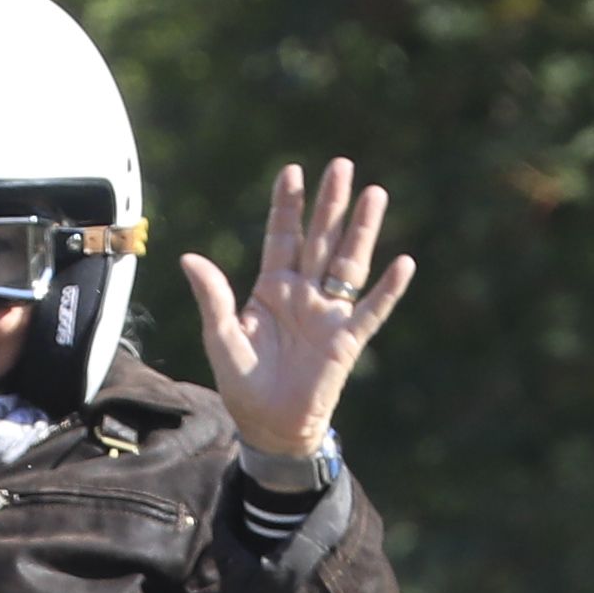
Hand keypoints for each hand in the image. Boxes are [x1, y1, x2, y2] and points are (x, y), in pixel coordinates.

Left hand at [171, 160, 418, 468]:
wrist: (269, 427)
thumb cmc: (243, 384)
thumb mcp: (221, 339)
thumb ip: (212, 298)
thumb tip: (190, 258)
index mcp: (272, 289)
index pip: (282, 237)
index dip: (287, 205)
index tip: (292, 171)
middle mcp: (304, 294)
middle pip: (320, 238)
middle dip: (330, 203)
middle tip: (341, 165)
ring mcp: (328, 314)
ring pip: (348, 263)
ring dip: (361, 230)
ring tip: (375, 194)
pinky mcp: (346, 341)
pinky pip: (371, 310)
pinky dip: (387, 289)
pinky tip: (402, 263)